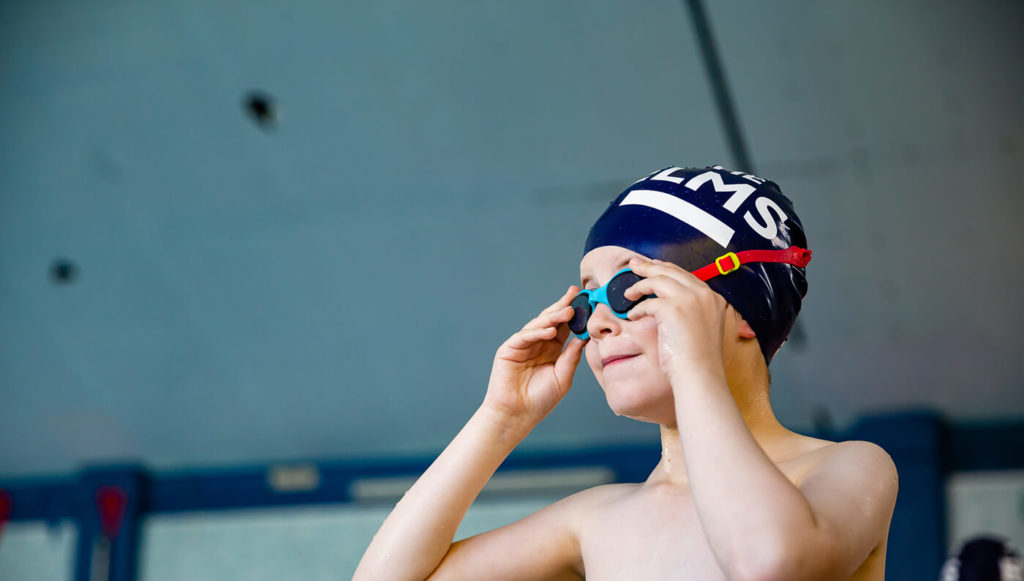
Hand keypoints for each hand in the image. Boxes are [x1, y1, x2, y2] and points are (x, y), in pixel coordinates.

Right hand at [482, 286, 586, 426]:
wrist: (518, 414)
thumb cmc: (540, 400)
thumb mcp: (563, 376)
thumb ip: (571, 356)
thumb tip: (584, 337)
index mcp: (552, 349)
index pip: (565, 327)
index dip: (575, 314)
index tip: (587, 301)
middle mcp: (538, 343)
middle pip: (552, 320)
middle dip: (564, 306)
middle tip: (576, 294)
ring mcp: (523, 345)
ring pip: (539, 325)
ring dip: (553, 316)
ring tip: (568, 310)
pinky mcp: (509, 349)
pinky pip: (524, 336)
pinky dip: (537, 331)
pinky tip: (550, 330)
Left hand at [623, 257, 728, 381]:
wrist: (700, 374)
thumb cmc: (699, 360)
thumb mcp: (704, 329)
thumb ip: (694, 313)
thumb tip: (670, 305)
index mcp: (713, 299)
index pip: (686, 276)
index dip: (667, 270)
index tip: (653, 268)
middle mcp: (703, 294)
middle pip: (671, 271)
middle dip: (649, 267)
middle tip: (634, 265)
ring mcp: (689, 299)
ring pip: (658, 279)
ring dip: (640, 285)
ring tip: (628, 293)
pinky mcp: (672, 309)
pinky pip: (647, 302)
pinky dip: (637, 309)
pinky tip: (633, 315)